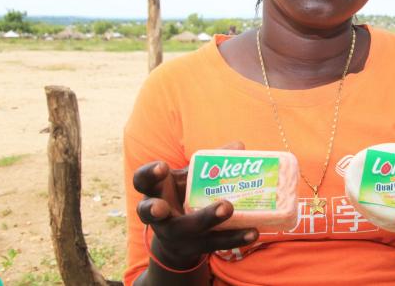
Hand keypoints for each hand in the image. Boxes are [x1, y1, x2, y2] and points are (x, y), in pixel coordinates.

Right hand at [133, 141, 258, 267]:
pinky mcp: (197, 246)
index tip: (162, 166)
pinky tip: (252, 232)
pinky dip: (235, 237)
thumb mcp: (189, 178)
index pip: (142, 181)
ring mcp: (177, 234)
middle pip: (155, 212)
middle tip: (165, 205)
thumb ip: (210, 162)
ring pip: (188, 229)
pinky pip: (216, 243)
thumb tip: (239, 146)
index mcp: (155, 190)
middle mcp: (159, 215)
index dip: (149, 174)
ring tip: (228, 208)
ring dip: (208, 219)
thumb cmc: (183, 195)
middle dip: (159, 208)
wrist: (179, 238)